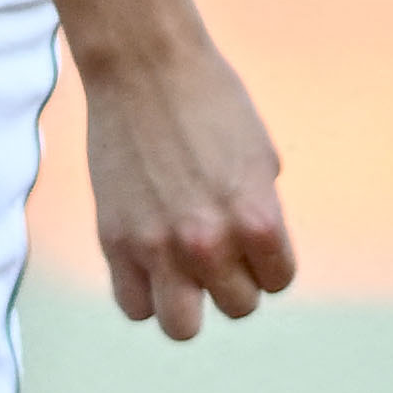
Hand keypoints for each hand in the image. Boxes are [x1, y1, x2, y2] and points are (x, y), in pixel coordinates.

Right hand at [82, 34, 295, 341]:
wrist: (144, 66)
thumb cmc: (210, 101)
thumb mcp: (258, 157)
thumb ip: (260, 212)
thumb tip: (252, 257)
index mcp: (256, 219)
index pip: (278, 281)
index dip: (268, 259)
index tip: (250, 233)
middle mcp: (209, 242)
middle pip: (238, 307)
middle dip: (232, 280)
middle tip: (218, 244)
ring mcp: (157, 247)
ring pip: (182, 326)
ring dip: (188, 303)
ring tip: (183, 270)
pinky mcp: (114, 242)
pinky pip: (134, 306)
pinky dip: (144, 292)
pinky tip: (148, 260)